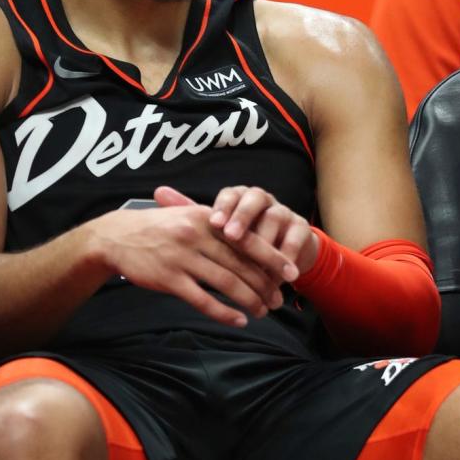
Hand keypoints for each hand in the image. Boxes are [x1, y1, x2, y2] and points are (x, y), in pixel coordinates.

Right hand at [96, 200, 285, 326]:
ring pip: (226, 283)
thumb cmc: (157, 227)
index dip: (273, 258)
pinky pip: (203, 300)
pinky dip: (224, 312)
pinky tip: (238, 320)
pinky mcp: (168, 279)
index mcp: (206, 218)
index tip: (292, 273)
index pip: (247, 240)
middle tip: (279, 300)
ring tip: (263, 311)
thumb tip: (251, 239)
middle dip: (265, 285)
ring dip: (249, 300)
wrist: (115, 237)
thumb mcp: (187, 215)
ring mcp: (182, 258)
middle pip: (241, 265)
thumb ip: (217, 225)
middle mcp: (197, 236)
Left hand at [183, 183, 318, 282]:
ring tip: (257, 257)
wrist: (279, 248)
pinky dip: (288, 253)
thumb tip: (158, 190)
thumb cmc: (240, 238)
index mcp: (239, 197)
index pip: (230, 195)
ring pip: (276, 218)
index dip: (223, 208)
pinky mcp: (301, 228)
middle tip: (232, 237)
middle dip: (243, 219)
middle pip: (254, 201)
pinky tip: (280, 269)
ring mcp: (283, 212)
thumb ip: (190, 210)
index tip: (214, 224)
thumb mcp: (215, 227)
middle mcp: (261, 200)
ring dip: (267, 239)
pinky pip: (296, 236)